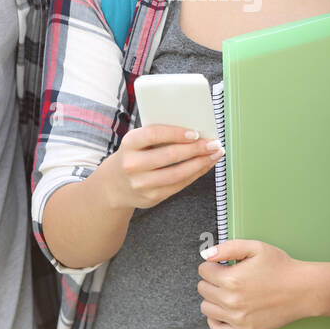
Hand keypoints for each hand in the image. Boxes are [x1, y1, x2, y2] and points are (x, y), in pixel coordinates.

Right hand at [96, 124, 221, 211]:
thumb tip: (195, 131)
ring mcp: (141, 184)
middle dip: (196, 149)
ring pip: (178, 173)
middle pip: (170, 155)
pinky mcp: (152, 197)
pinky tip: (205, 165)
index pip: (153, 134)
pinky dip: (196, 174)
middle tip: (214, 143)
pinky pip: (179, 185)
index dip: (176, 133)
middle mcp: (132, 164)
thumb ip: (159, 135)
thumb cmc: (134, 155)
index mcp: (129, 143)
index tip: (195, 133)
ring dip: (201, 163)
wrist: (114, 185)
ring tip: (215, 154)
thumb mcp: (137, 142)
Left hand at [197, 239, 316, 328]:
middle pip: (203, 289)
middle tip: (227, 277)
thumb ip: (228, 248)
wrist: (302, 290)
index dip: (213, 264)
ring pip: (206, 308)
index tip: (223, 265)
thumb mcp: (255, 247)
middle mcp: (231, 301)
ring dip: (212, 298)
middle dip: (212, 280)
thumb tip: (206, 255)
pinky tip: (223, 311)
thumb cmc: (281, 267)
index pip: (203, 270)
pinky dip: (215, 320)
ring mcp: (237, 318)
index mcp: (231, 279)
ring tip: (227, 292)